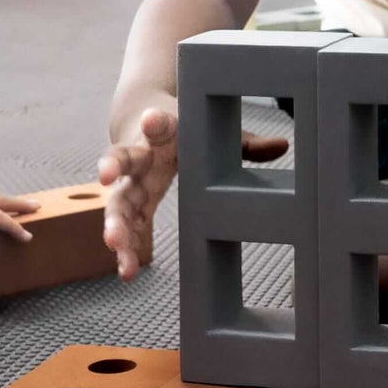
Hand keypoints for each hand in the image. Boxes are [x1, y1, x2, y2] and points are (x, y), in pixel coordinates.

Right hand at [98, 103, 289, 281]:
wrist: (142, 116)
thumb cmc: (187, 128)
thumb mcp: (214, 130)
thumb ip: (246, 142)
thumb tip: (282, 145)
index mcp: (167, 131)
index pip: (161, 123)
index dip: (156, 122)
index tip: (152, 120)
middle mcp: (143, 153)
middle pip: (124, 159)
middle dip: (114, 166)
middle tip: (106, 177)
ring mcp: (132, 179)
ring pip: (118, 199)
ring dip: (114, 220)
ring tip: (113, 242)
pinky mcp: (130, 200)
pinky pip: (125, 225)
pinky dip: (125, 247)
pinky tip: (127, 272)